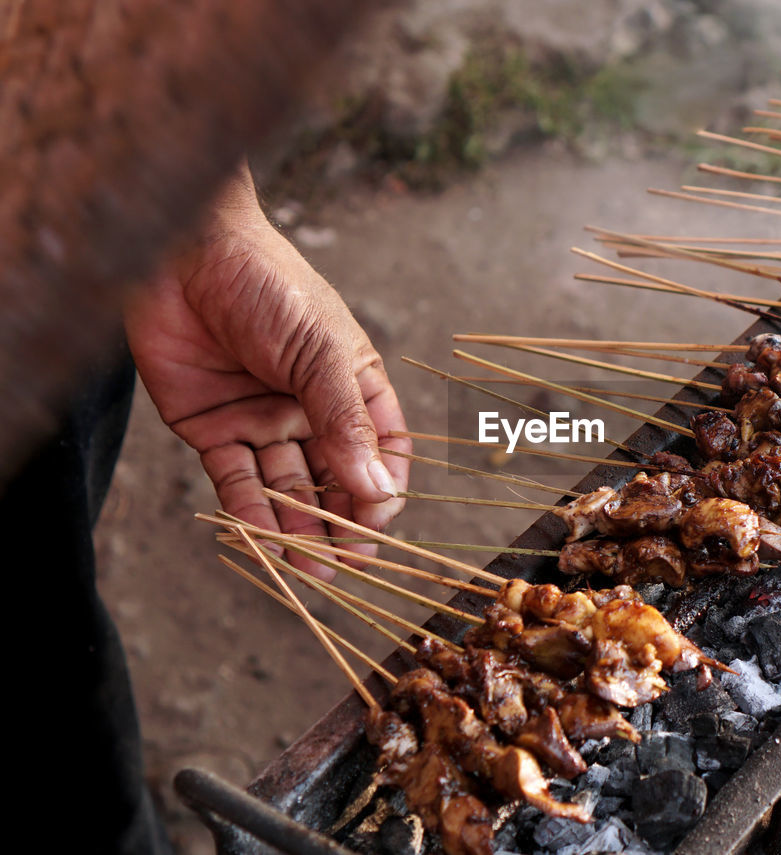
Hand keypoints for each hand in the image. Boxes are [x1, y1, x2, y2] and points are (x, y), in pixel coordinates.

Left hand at [125, 165, 409, 579]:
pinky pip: (237, 481)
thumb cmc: (269, 286)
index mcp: (351, 384)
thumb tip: (377, 488)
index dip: (384, 486)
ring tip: (310, 566)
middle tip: (347, 562)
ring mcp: (263, 420)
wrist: (182, 255)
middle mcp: (311, 408)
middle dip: (344, 521)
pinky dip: (250, 511)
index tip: (380, 519)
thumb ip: (346, 422)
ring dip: (300, 527)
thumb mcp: (322, 353)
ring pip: (288, 488)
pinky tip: (264, 538)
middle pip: (336, 477)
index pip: (382, 448)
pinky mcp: (214, 429)